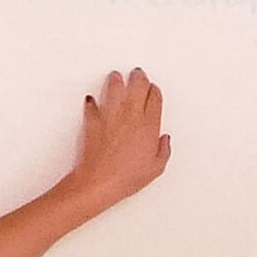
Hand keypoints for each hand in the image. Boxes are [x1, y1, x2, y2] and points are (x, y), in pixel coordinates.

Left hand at [65, 69, 170, 213]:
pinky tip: (93, 100)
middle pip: (137, 84)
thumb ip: (163, 151)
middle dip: (139, 77)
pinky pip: (92, 104)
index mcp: (148, 125)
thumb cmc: (126, 177)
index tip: (153, 91)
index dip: (154, 90)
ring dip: (116, 80)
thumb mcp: (155, 169)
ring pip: (115, 86)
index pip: (154, 96)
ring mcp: (110, 115)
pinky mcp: (93, 120)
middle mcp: (130, 115)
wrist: (99, 181)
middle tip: (137, 75)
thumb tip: (164, 141)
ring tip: (116, 78)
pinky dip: (93, 101)